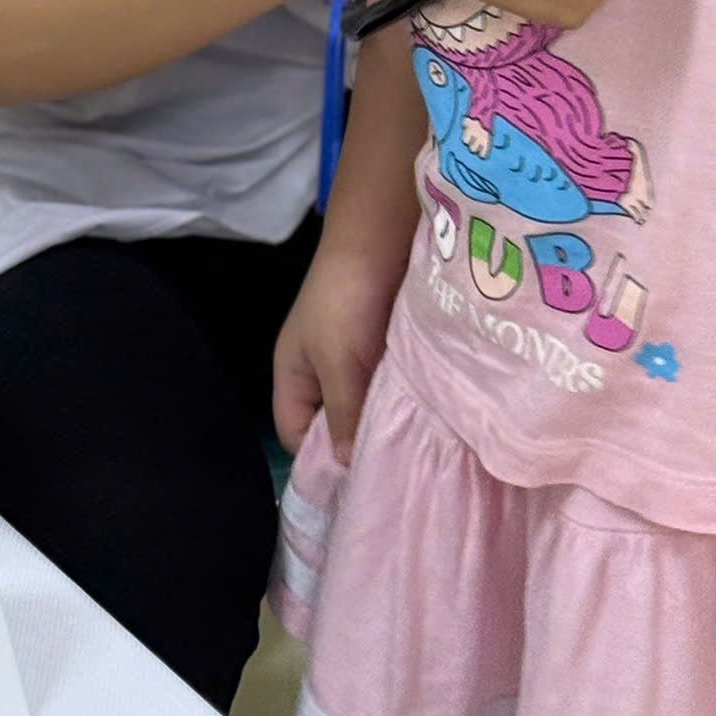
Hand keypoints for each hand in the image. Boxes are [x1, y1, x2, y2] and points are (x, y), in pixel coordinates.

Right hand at [272, 235, 407, 463]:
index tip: (355, 479)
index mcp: (293, 374)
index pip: (295, 433)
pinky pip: (386, 381)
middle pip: (330, 421)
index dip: (318, 458)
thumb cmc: (345, 302)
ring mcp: (352, 354)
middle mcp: (319, 369)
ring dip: (382, 415)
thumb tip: (345, 466)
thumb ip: (341, 415)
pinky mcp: (382, 342)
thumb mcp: (338, 364)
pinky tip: (422, 411)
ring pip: (363, 402)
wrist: (379, 237)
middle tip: (389, 465)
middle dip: (355, 440)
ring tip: (411, 444)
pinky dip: (399, 393)